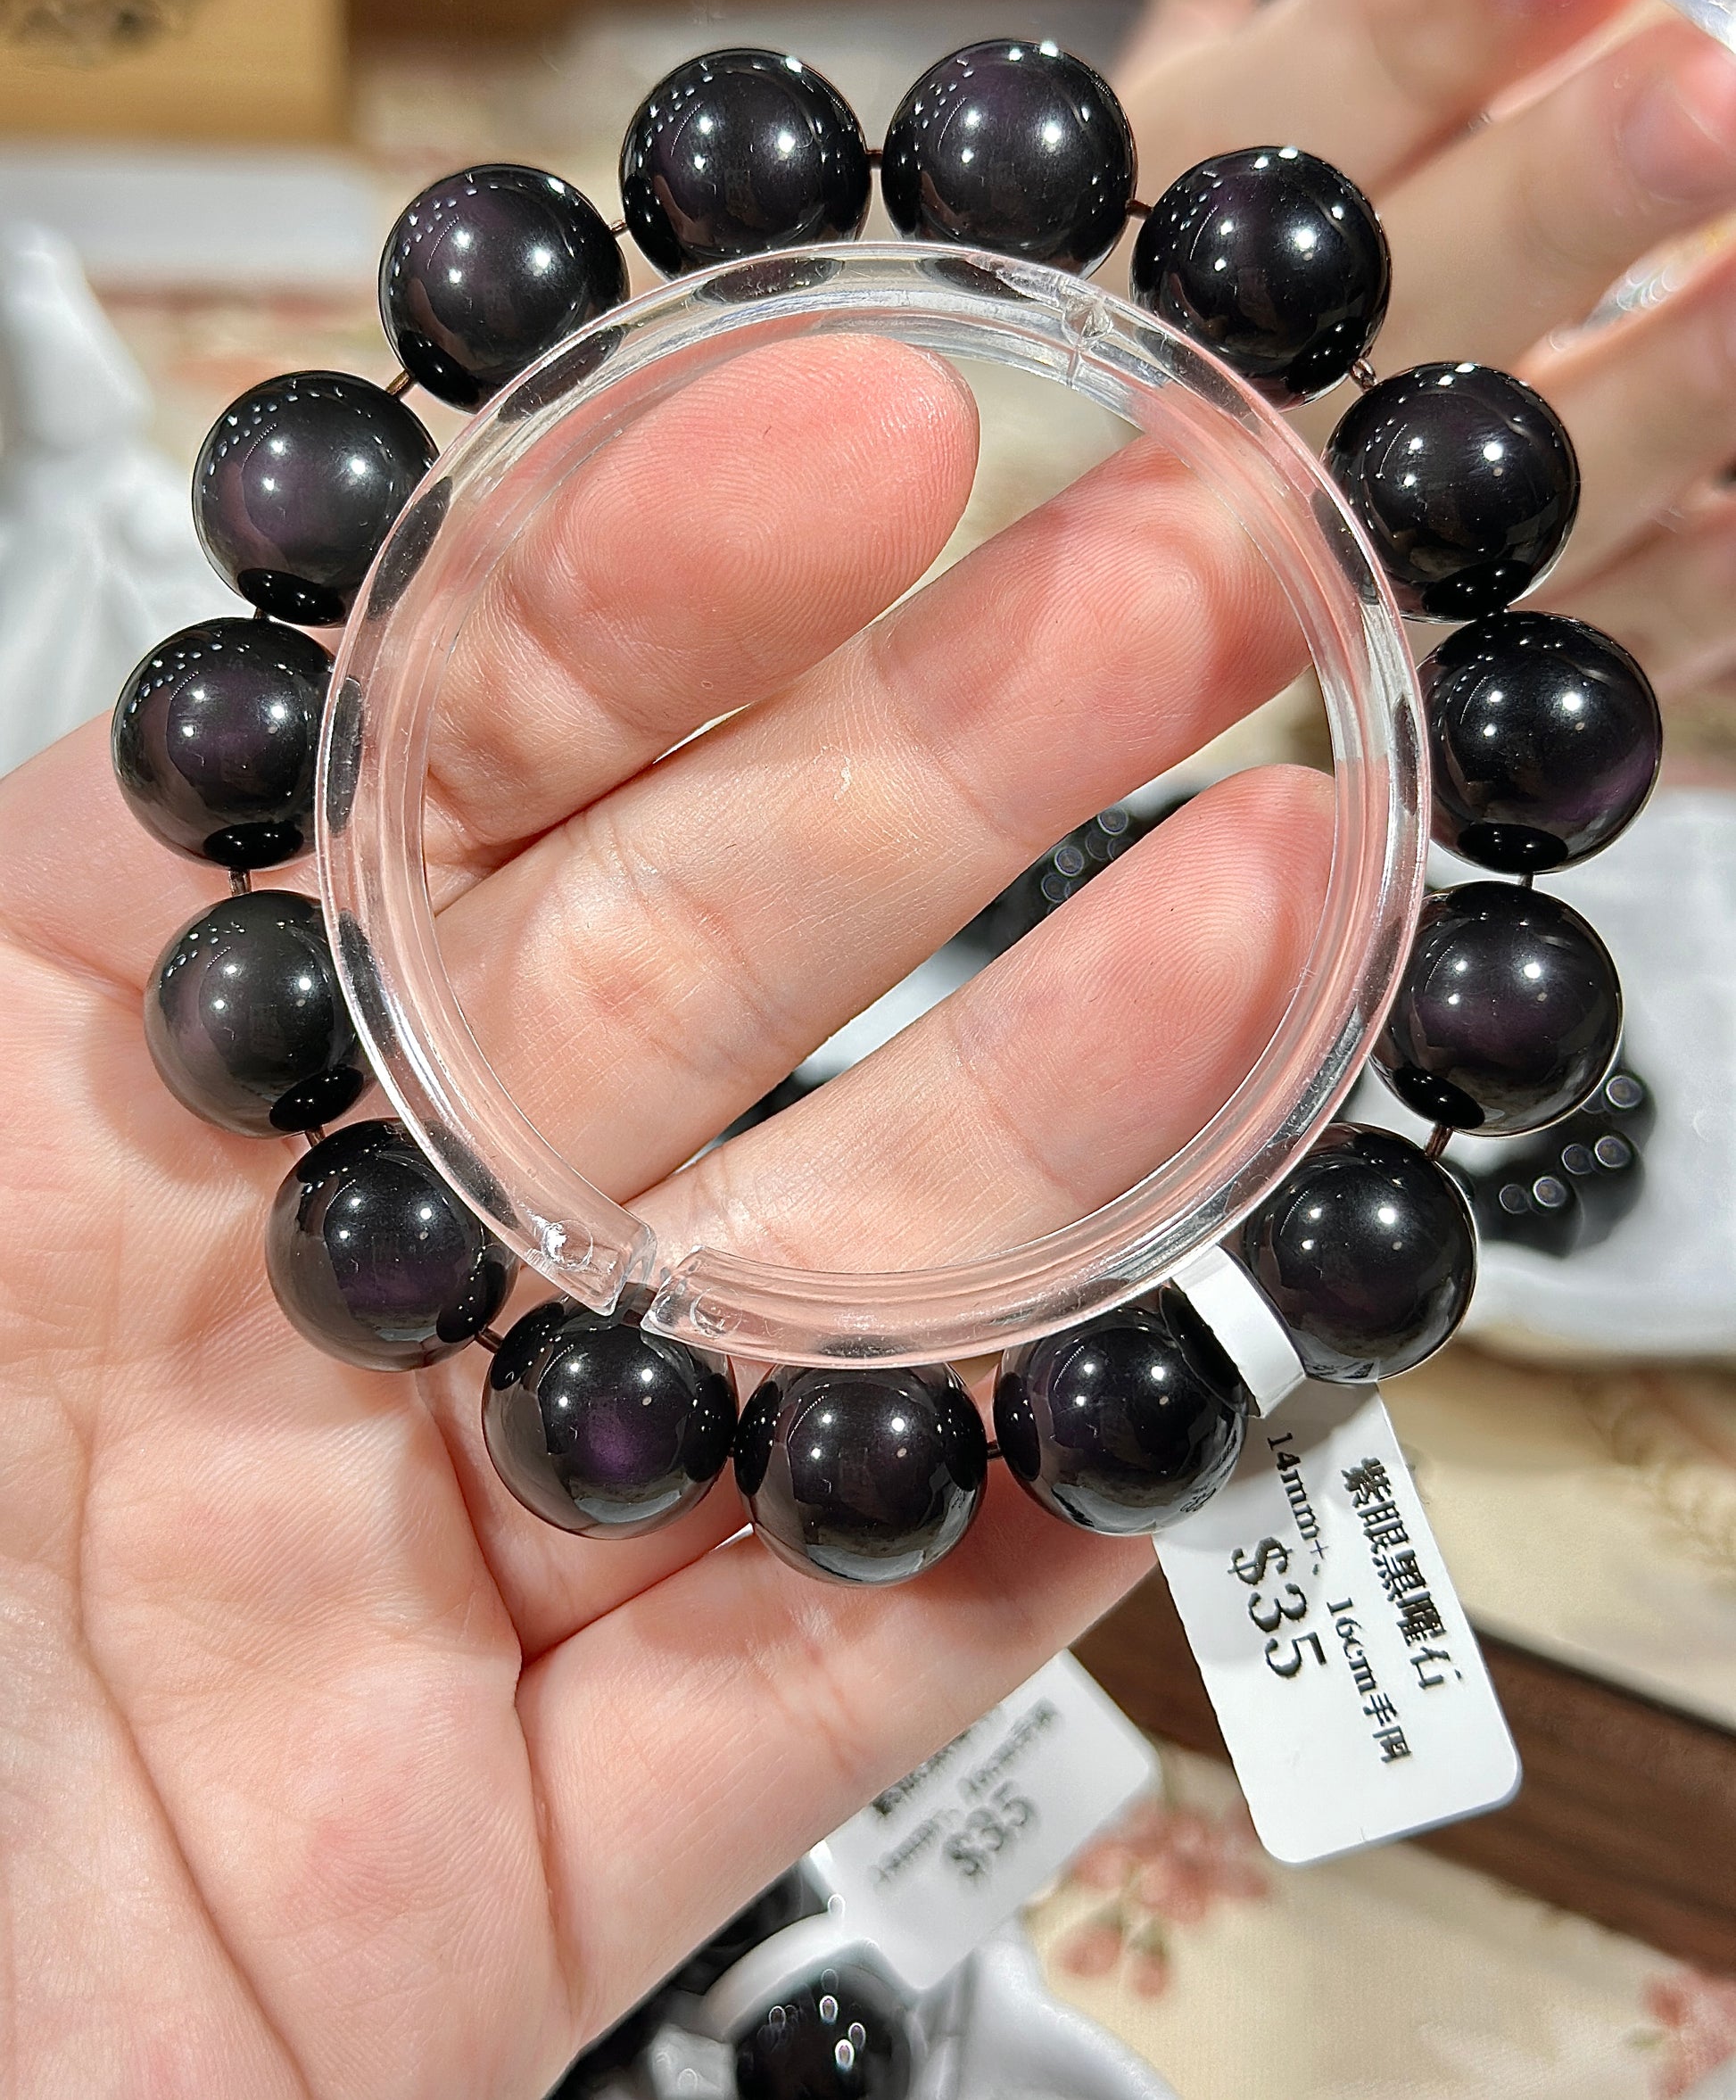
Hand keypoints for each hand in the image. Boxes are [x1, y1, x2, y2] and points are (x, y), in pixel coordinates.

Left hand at [0, 327, 1332, 2096]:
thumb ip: (56, 902)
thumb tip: (294, 634)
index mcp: (115, 1081)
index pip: (426, 763)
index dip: (649, 579)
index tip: (860, 428)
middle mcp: (322, 1279)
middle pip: (685, 988)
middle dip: (941, 774)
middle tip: (1180, 590)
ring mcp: (452, 1552)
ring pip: (807, 1308)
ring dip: (1058, 1111)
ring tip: (1275, 913)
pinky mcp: (531, 1850)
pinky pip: (835, 1667)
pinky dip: (1036, 1527)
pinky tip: (1220, 1350)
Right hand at [1072, 0, 1735, 766]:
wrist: (1175, 538)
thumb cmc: (1250, 244)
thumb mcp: (1212, 53)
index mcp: (1169, 238)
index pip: (1284, 126)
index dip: (1411, 37)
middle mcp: (1253, 413)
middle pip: (1406, 307)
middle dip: (1562, 199)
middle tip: (1708, 92)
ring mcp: (1365, 571)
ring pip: (1521, 491)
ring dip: (1668, 390)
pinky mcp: (1470, 695)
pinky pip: (1605, 650)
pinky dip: (1706, 590)